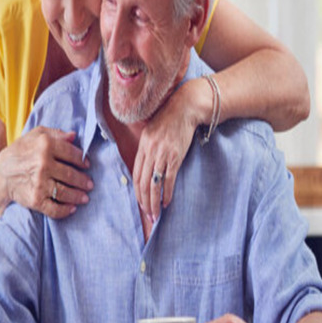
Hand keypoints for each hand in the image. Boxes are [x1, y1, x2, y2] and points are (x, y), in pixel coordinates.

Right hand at [0, 127, 91, 219]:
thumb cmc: (17, 153)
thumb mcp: (33, 136)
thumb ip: (54, 133)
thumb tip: (74, 136)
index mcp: (45, 145)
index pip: (72, 154)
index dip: (82, 160)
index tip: (87, 165)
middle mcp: (43, 164)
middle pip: (71, 174)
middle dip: (83, 181)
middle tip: (90, 184)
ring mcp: (39, 183)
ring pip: (66, 192)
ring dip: (78, 196)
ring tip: (85, 198)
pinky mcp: (35, 200)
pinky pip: (55, 209)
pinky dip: (66, 211)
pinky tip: (72, 209)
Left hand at [133, 81, 200, 222]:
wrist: (185, 107)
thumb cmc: (170, 119)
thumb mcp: (153, 131)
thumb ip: (148, 147)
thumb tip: (147, 165)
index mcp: (142, 145)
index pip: (136, 174)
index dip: (137, 191)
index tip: (141, 203)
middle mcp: (149, 151)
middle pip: (143, 182)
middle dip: (144, 201)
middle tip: (148, 215)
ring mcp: (162, 154)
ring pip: (154, 184)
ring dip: (154, 202)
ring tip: (156, 215)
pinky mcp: (175, 156)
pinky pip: (168, 179)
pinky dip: (166, 193)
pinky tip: (166, 203)